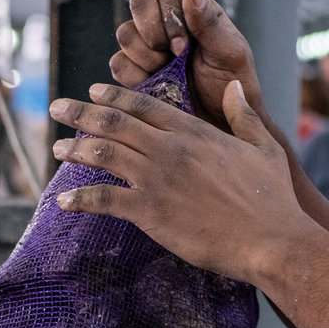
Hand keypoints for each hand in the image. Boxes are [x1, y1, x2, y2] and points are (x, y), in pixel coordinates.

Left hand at [50, 79, 316, 282]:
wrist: (270, 239)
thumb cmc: (272, 198)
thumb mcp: (264, 146)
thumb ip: (244, 115)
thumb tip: (235, 87)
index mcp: (194, 132)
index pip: (144, 105)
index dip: (114, 96)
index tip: (92, 90)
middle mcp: (169, 149)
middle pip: (114, 122)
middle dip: (81, 112)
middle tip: (57, 108)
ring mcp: (157, 178)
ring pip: (103, 154)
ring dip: (75, 149)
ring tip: (56, 149)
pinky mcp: (149, 211)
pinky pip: (103, 200)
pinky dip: (80, 199)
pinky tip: (63, 202)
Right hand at [112, 0, 263, 130]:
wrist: (222, 124)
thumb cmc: (232, 85)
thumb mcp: (229, 52)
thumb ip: (209, 20)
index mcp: (192, 11)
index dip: (169, 13)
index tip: (184, 45)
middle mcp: (165, 24)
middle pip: (139, 3)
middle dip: (153, 32)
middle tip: (173, 57)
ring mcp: (146, 48)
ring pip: (125, 34)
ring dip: (145, 56)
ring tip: (167, 73)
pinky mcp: (133, 73)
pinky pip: (118, 64)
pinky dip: (134, 76)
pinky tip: (155, 85)